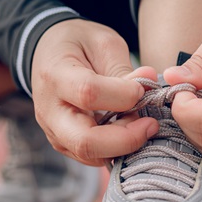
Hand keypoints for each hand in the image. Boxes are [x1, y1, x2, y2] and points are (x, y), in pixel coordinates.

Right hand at [30, 19, 158, 165]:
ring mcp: (54, 132)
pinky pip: (93, 158)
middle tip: (152, 124)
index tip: (144, 87)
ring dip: (124, 146)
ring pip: (90, 155)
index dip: (124, 95)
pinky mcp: (65, 144)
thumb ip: (123, 70)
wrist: (51, 53)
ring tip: (142, 124)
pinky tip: (132, 132)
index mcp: (55, 75)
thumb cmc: (80, 45)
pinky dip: (118, 150)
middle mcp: (49, 110)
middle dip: (127, 139)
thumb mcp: (103, 43)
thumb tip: (148, 86)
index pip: (89, 93)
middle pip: (85, 141)